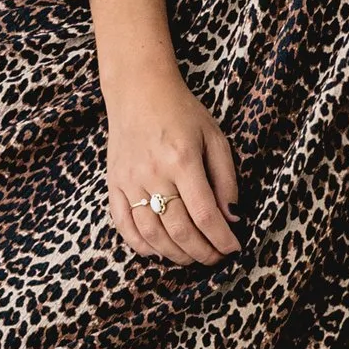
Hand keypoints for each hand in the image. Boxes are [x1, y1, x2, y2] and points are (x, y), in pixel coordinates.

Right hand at [105, 65, 241, 262]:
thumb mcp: (214, 137)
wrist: (138, 90)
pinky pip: (124, 224)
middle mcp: (153, 173)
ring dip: (175, 255)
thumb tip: (232, 217)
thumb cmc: (182, 112)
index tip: (234, 248)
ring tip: (192, 258)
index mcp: (182, 159)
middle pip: (179, 230)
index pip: (205, 214)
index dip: (221, 239)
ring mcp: (129, 180)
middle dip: (202, 253)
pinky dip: (141, 245)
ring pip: (152, 234)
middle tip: (216, 258)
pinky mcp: (114, 183)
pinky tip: (159, 252)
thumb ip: (226, 179)